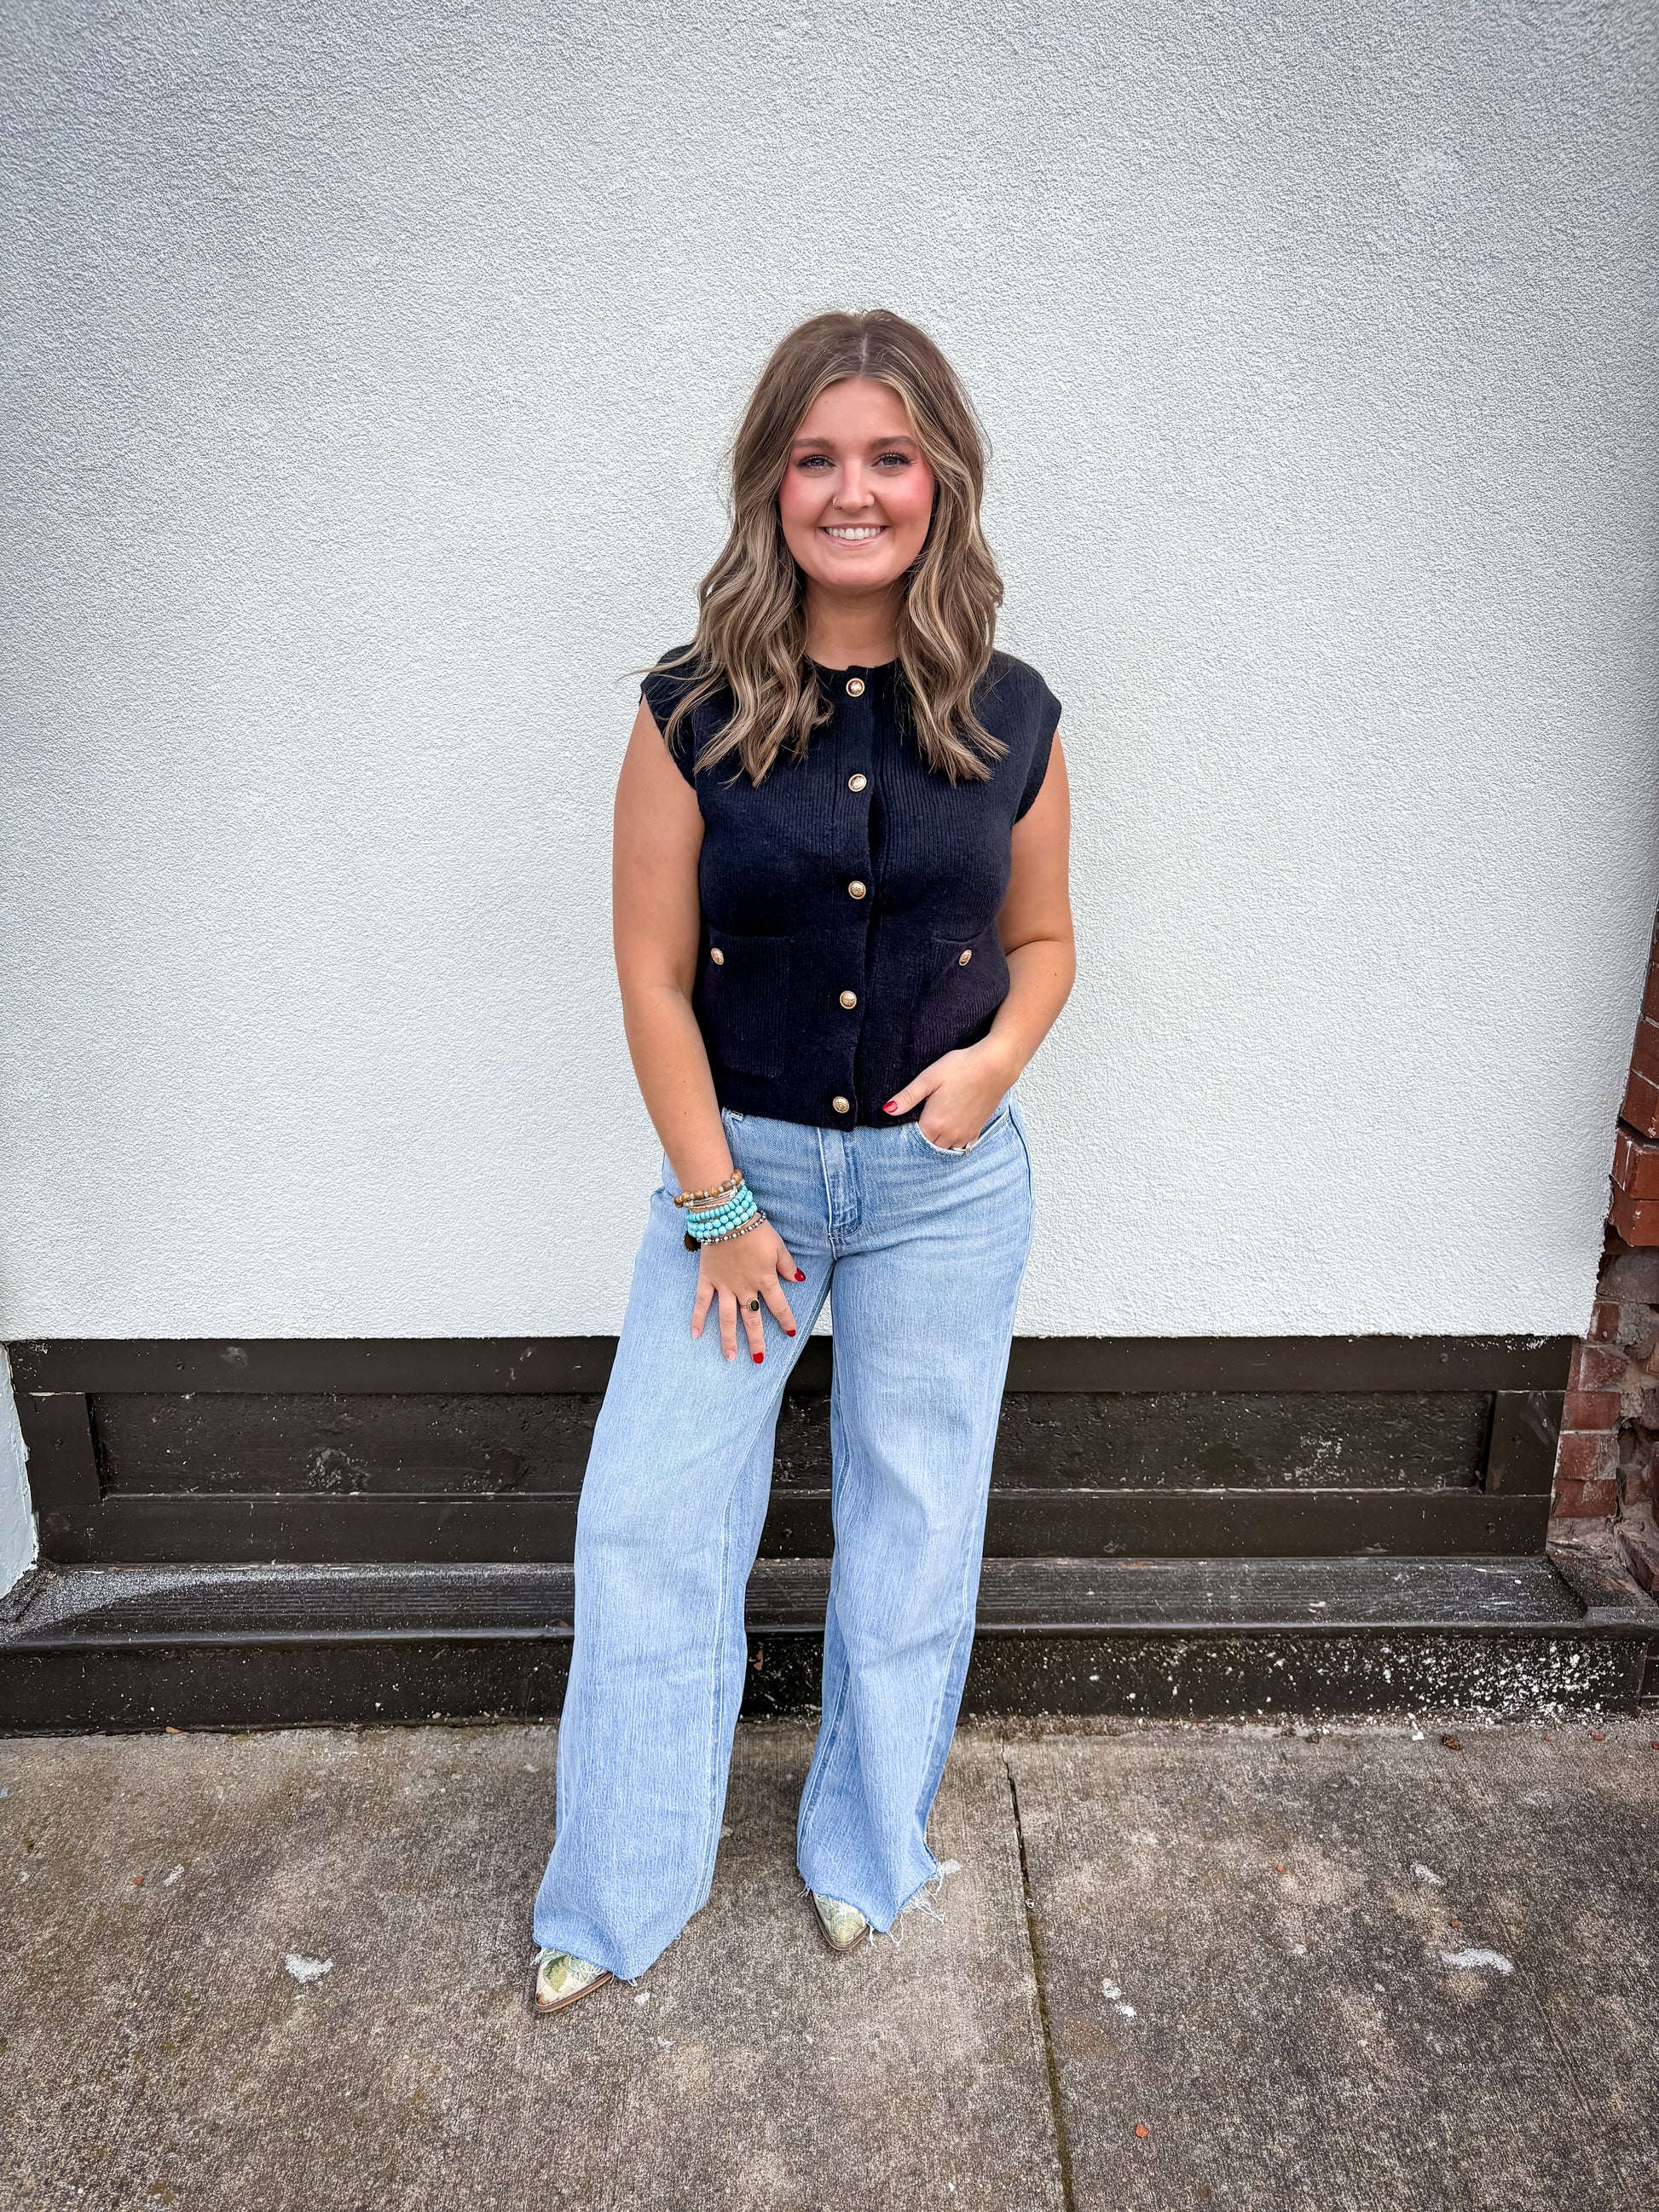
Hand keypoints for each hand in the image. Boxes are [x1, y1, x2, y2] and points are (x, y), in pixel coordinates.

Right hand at [691, 1220, 804, 1362]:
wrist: (727, 1216)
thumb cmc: (754, 1228)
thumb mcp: (778, 1245)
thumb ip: (787, 1265)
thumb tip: (798, 1280)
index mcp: (765, 1280)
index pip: (778, 1306)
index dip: (786, 1320)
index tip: (790, 1333)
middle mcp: (745, 1288)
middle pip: (752, 1319)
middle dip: (756, 1341)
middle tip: (758, 1359)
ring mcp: (724, 1286)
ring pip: (727, 1318)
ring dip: (729, 1339)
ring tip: (730, 1357)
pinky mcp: (707, 1279)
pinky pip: (701, 1302)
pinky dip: (698, 1318)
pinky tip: (695, 1335)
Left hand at [883, 1038, 1016, 1149]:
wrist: (995, 1065)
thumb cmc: (961, 1067)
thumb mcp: (928, 1078)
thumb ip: (907, 1097)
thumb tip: (887, 1110)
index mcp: (934, 1123)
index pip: (913, 1140)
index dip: (906, 1133)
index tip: (903, 1123)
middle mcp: (950, 1135)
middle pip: (928, 1147)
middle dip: (920, 1140)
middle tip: (916, 1124)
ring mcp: (965, 1135)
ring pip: (945, 1148)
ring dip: (936, 1142)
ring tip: (932, 1126)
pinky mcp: (977, 1130)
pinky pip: (961, 1145)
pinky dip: (953, 1142)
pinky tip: (949, 1130)